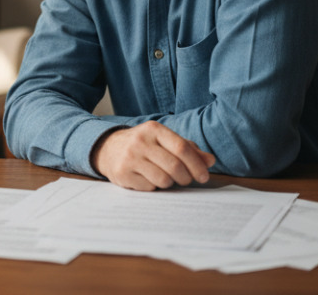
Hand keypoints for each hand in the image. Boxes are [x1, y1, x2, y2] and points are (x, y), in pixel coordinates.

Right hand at [91, 121, 215, 190]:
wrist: (108, 149)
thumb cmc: (144, 145)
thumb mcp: (163, 141)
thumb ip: (187, 149)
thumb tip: (210, 161)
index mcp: (153, 129)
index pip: (181, 147)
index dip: (197, 164)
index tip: (204, 176)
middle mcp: (140, 141)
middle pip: (174, 166)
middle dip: (186, 177)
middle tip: (186, 180)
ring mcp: (129, 158)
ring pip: (163, 179)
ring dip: (169, 183)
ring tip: (165, 177)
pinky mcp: (122, 174)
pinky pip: (149, 188)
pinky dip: (154, 187)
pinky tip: (148, 179)